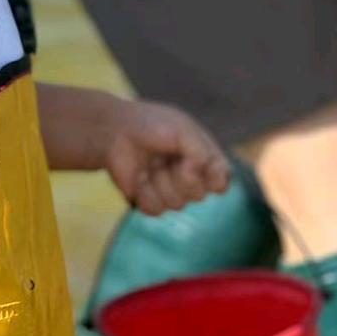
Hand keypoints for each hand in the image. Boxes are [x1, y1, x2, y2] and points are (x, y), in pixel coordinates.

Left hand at [102, 98, 229, 215]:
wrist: (114, 131)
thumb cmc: (151, 125)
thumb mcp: (183, 130)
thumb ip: (202, 152)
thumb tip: (201, 175)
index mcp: (203, 158)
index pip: (221, 180)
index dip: (214, 178)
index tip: (195, 163)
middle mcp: (190, 177)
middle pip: (200, 195)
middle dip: (182, 176)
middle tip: (166, 157)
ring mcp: (169, 190)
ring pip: (178, 204)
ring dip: (161, 182)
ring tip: (150, 164)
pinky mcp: (149, 201)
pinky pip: (156, 210)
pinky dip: (145, 192)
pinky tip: (139, 177)